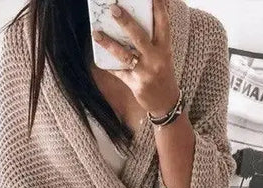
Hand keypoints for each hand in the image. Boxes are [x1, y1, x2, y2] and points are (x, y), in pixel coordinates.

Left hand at [92, 0, 179, 115]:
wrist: (166, 103)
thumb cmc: (163, 74)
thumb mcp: (164, 55)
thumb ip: (155, 40)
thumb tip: (138, 22)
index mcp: (165, 49)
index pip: (163, 24)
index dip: (158, 8)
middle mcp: (156, 59)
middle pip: (139, 37)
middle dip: (126, 23)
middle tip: (114, 9)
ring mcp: (145, 72)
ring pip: (124, 55)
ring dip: (109, 43)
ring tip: (96, 33)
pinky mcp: (135, 84)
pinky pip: (118, 72)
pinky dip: (109, 66)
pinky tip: (98, 59)